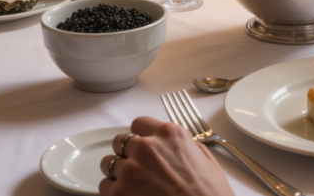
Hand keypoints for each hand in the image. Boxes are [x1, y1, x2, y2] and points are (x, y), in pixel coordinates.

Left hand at [99, 117, 233, 195]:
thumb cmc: (209, 193)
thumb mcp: (205, 159)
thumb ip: (188, 146)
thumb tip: (181, 147)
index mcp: (170, 134)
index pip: (139, 123)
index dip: (140, 136)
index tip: (143, 145)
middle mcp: (147, 146)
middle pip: (120, 141)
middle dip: (126, 152)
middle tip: (136, 166)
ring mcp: (131, 170)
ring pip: (108, 163)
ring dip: (117, 172)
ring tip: (129, 184)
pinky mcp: (120, 193)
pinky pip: (104, 186)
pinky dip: (112, 191)